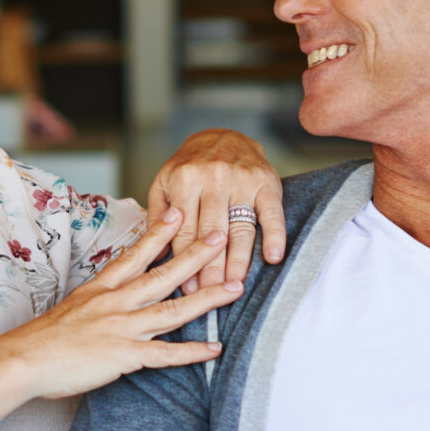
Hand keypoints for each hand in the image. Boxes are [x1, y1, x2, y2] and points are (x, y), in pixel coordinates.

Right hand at [0, 210, 236, 399]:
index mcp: (101, 289)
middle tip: (221, 236)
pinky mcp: (124, 355)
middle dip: (195, 255)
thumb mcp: (70, 309)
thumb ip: (95, 302)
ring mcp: (121, 328)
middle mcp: (115, 303)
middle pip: (162, 275)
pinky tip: (216, 349)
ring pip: (172, 310)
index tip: (177, 211)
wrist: (23, 360)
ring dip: (207, 299)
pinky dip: (192, 352)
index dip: (158, 233)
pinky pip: (165, 354)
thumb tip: (109, 301)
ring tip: (235, 288)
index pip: (134, 254)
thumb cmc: (42, 339)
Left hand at [146, 129, 285, 292]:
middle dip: (210, 268)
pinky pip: (271, 212)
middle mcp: (213, 179)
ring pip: (239, 228)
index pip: (184, 230)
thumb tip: (154, 255)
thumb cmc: (188, 166)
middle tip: (207, 295)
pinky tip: (273, 258)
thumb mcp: (163, 184)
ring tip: (234, 286)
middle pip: (211, 234)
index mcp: (185, 180)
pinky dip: (275, 235)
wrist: (221, 135)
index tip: (186, 288)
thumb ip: (157, 216)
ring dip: (238, 261)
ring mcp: (241, 180)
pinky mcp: (265, 181)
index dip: (184, 261)